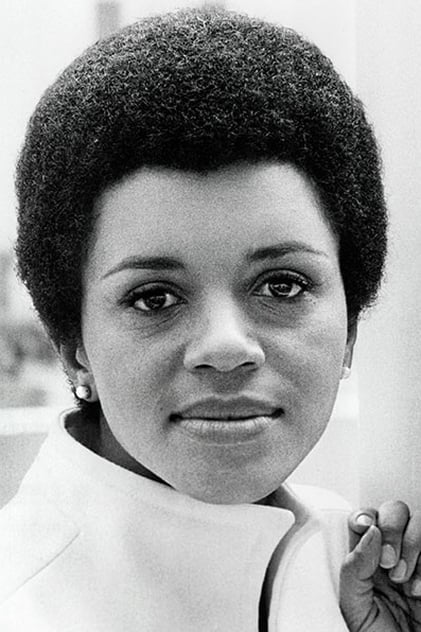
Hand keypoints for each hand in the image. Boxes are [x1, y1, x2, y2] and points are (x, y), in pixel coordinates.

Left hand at [340, 501, 420, 630]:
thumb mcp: (354, 606)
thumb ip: (354, 568)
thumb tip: (370, 531)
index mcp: (367, 556)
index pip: (365, 517)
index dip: (364, 516)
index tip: (366, 528)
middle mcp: (394, 551)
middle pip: (395, 510)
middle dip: (392, 529)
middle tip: (388, 563)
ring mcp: (419, 560)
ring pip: (419, 521)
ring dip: (412, 544)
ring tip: (404, 579)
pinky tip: (419, 591)